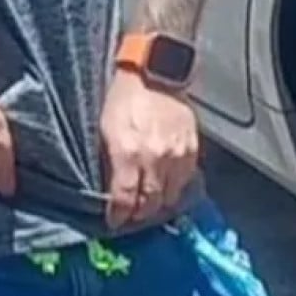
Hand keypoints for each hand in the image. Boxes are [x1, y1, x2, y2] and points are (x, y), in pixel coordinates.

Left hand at [99, 67, 198, 227]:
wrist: (154, 73)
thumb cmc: (123, 98)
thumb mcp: (103, 130)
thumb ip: (108, 162)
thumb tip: (108, 189)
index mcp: (128, 152)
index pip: (124, 198)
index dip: (119, 215)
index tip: (114, 221)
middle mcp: (154, 158)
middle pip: (149, 202)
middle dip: (138, 213)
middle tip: (131, 215)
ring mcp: (177, 155)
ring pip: (169, 196)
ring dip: (157, 203)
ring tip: (148, 203)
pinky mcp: (192, 149)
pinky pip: (185, 180)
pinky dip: (174, 187)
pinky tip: (165, 187)